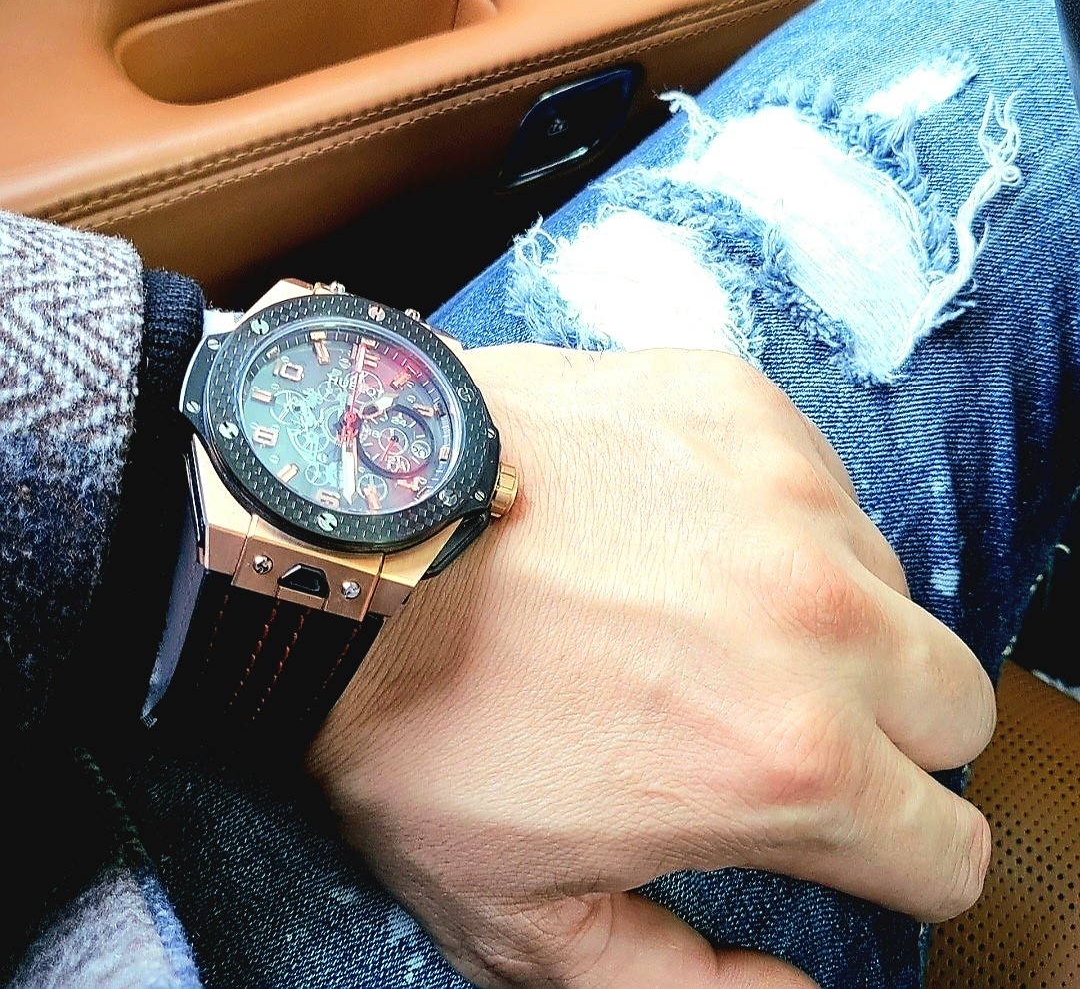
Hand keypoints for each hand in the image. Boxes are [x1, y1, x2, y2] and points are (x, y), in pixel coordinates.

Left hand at [306, 346, 995, 988]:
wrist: (336, 538)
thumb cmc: (409, 718)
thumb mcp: (520, 918)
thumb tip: (791, 988)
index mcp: (784, 757)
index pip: (946, 850)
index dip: (901, 866)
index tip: (848, 842)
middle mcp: (815, 612)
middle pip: (956, 704)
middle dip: (894, 739)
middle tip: (780, 723)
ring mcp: (781, 487)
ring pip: (888, 583)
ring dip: (828, 615)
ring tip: (705, 612)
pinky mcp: (734, 401)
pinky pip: (817, 478)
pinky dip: (774, 516)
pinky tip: (674, 527)